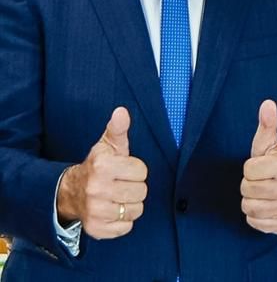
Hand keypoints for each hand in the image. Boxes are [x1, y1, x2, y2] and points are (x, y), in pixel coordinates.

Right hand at [55, 107, 147, 238]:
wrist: (70, 192)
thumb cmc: (97, 166)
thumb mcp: (107, 146)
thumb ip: (118, 128)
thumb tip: (122, 111)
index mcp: (102, 167)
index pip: (142, 171)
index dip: (136, 170)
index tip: (124, 170)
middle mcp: (97, 189)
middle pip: (141, 192)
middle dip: (135, 187)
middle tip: (121, 184)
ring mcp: (95, 211)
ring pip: (135, 210)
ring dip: (130, 205)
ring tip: (117, 197)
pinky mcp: (96, 229)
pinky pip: (126, 227)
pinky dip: (122, 221)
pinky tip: (112, 211)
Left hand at [241, 100, 276, 233]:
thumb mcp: (272, 146)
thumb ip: (268, 125)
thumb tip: (267, 103)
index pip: (248, 169)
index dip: (252, 168)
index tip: (263, 167)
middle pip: (247, 189)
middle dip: (251, 185)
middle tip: (263, 182)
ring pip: (249, 207)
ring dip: (253, 201)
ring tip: (264, 195)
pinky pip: (254, 222)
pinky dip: (257, 217)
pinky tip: (266, 208)